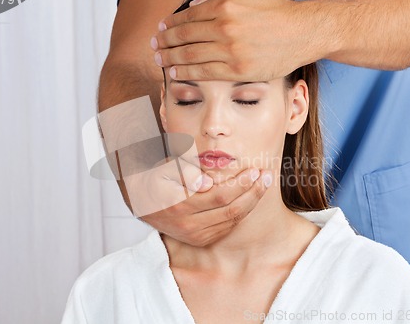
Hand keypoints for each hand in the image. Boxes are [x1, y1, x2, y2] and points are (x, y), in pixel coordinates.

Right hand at [136, 160, 271, 246]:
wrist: (143, 202)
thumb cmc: (158, 179)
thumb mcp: (165, 169)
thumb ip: (185, 172)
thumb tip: (204, 182)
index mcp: (180, 205)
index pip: (221, 196)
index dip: (241, 184)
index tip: (254, 169)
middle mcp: (188, 225)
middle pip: (231, 210)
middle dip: (253, 192)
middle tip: (266, 175)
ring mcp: (195, 235)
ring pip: (232, 220)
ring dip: (252, 202)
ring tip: (262, 183)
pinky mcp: (200, 240)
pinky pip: (228, 227)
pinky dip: (242, 212)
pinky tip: (250, 198)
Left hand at [152, 0, 319, 80]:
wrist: (303, 32)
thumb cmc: (277, 13)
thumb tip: (193, 6)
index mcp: (226, 5)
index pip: (188, 17)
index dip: (171, 25)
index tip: (161, 30)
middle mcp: (225, 26)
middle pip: (185, 36)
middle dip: (166, 42)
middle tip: (155, 47)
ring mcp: (231, 49)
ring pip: (191, 55)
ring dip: (171, 58)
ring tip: (160, 60)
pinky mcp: (238, 69)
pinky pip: (205, 72)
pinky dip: (187, 72)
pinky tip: (176, 73)